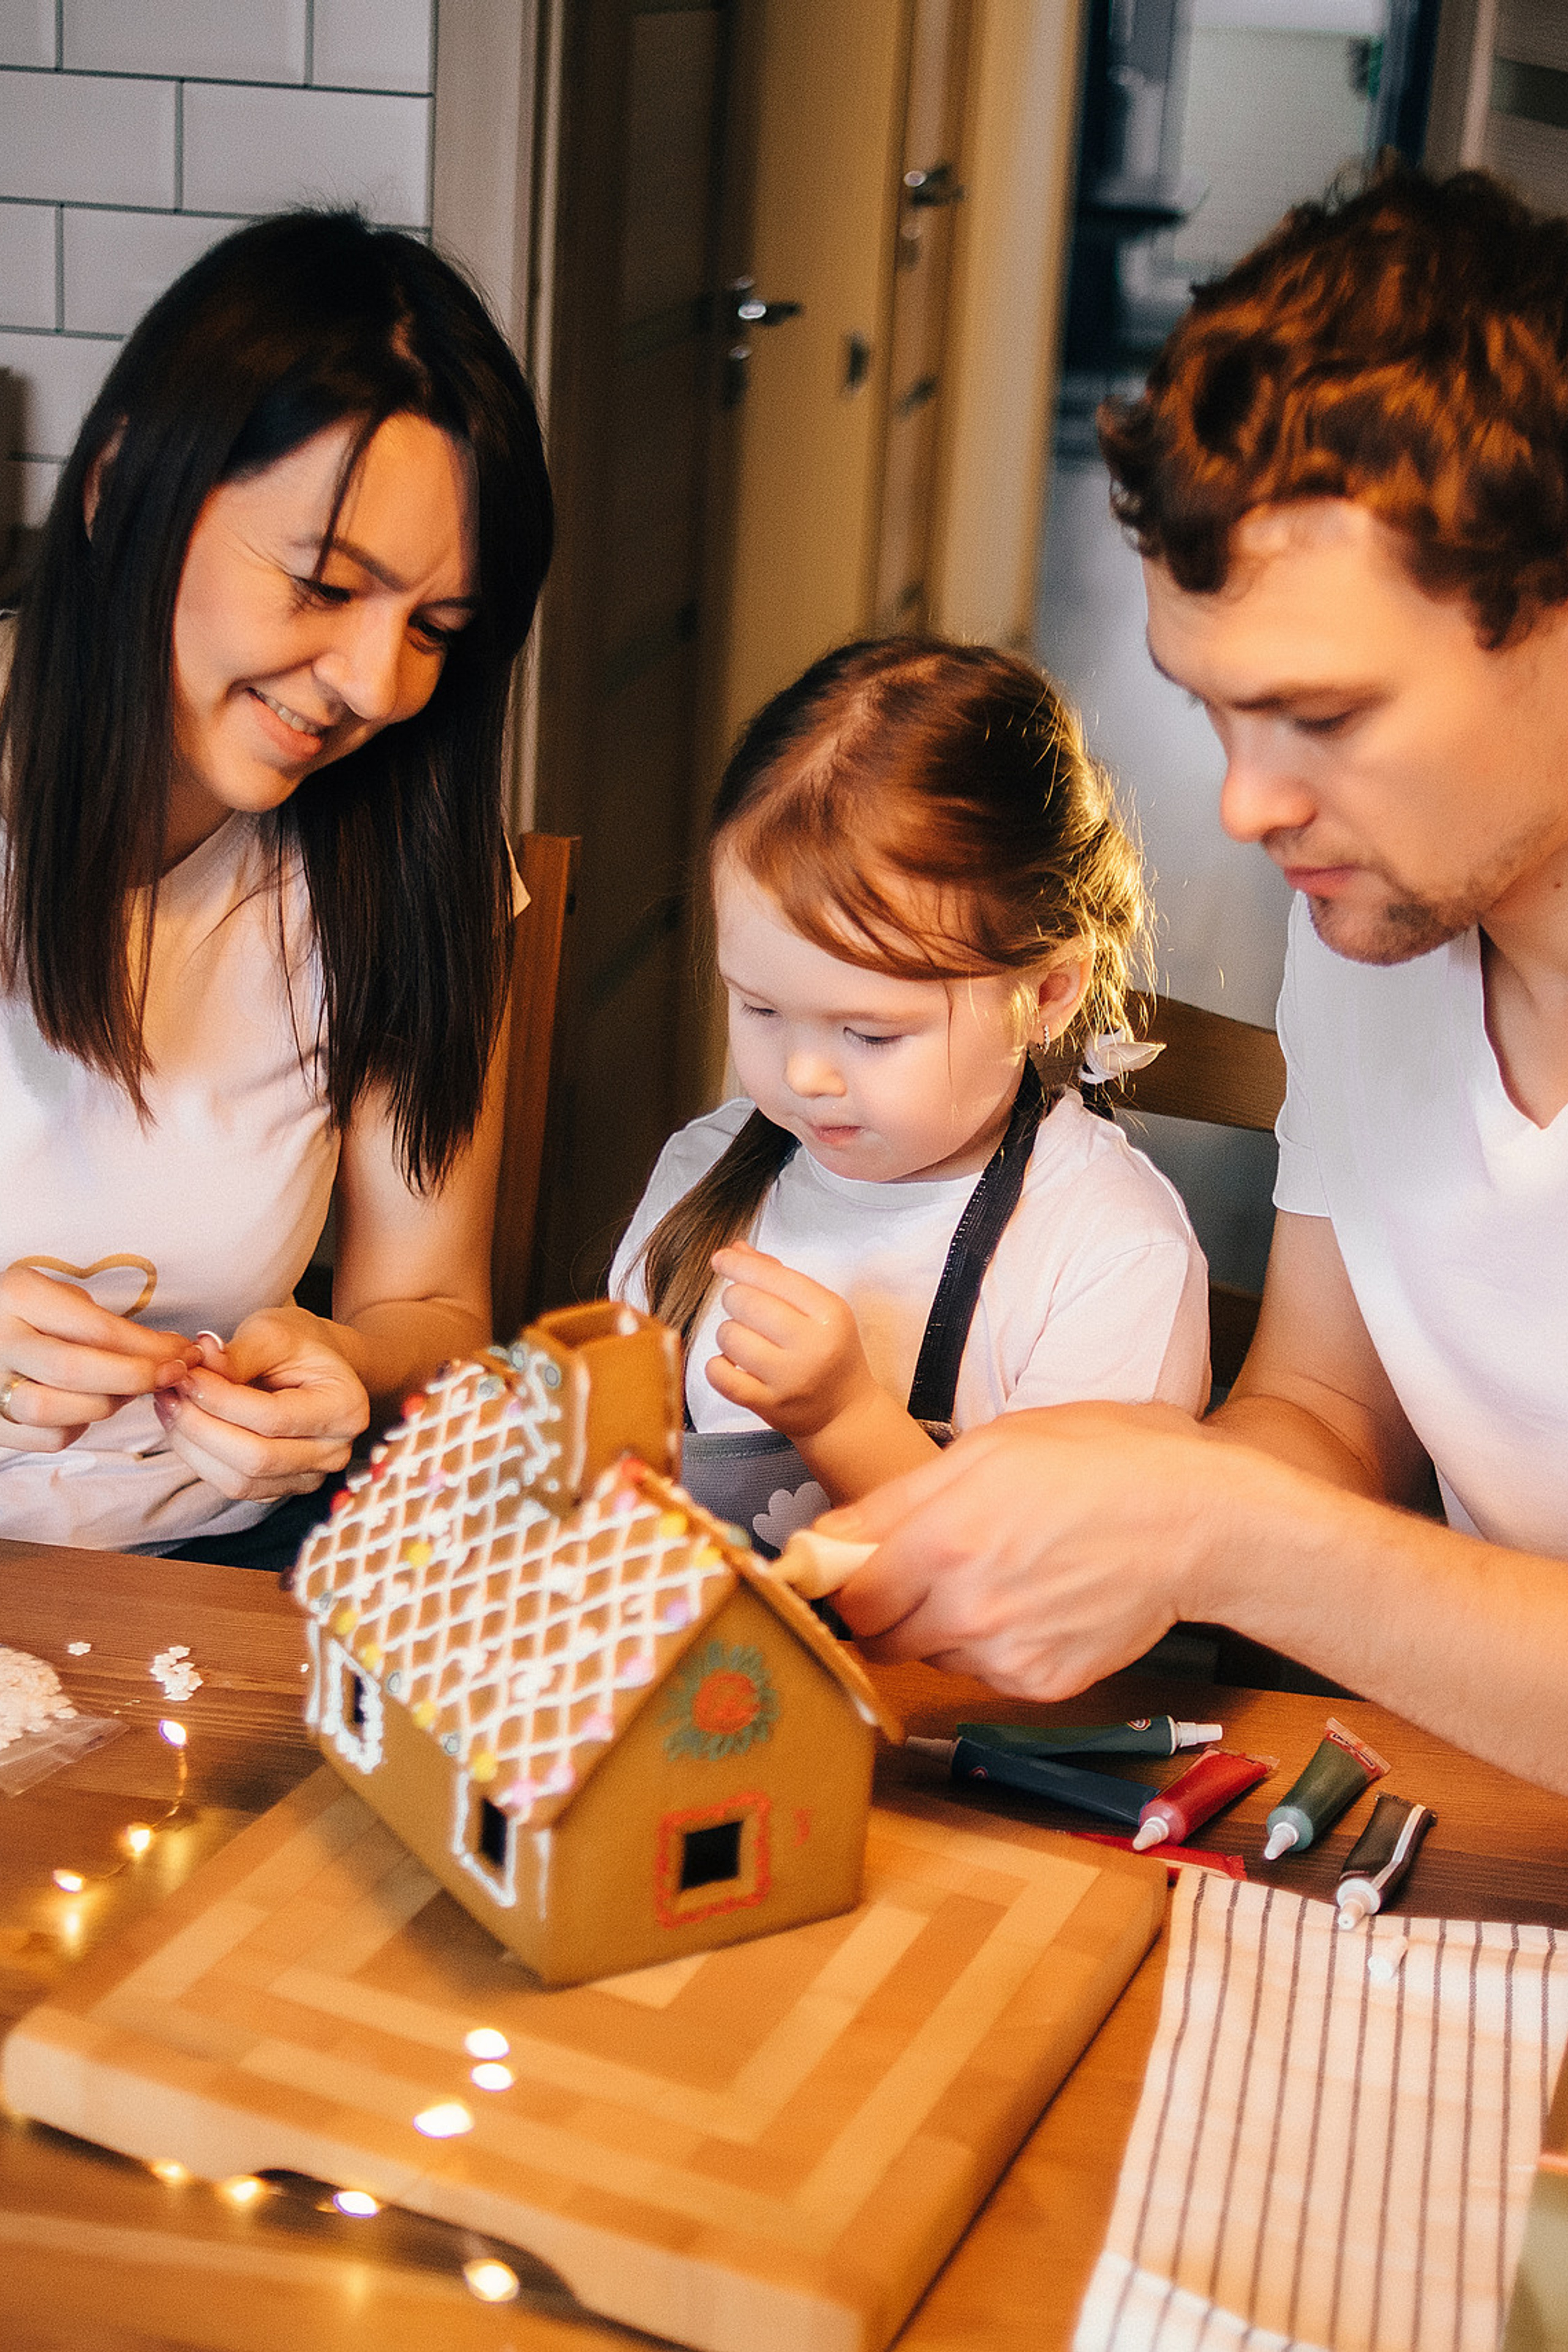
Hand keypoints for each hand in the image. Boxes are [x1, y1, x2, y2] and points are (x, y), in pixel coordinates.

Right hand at [0, 1261, 199, 1453]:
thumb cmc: (30, 1316)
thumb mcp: (60, 1298)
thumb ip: (107, 1323)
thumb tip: (174, 1351)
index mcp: (17, 1296)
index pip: (96, 1328)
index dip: (150, 1347)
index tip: (184, 1353)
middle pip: (76, 1370)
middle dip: (137, 1378)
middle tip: (172, 1376)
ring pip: (57, 1410)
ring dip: (107, 1405)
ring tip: (126, 1390)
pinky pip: (48, 1438)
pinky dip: (79, 1427)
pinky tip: (87, 1407)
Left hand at [153, 1305, 368, 1501]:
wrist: (315, 1365)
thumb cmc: (298, 1345)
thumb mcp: (274, 1332)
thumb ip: (239, 1354)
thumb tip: (199, 1366)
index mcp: (345, 1408)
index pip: (273, 1418)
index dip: (220, 1400)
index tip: (185, 1374)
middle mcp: (334, 1452)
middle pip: (256, 1459)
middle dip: (200, 1427)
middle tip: (168, 1393)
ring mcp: (309, 1476)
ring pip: (239, 1481)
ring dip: (193, 1445)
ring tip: (169, 1406)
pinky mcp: (280, 1488)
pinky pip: (233, 1486)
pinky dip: (200, 1458)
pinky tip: (183, 1425)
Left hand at [707, 1243, 882, 1439]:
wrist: (844, 1412)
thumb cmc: (830, 1352)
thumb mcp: (819, 1309)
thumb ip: (778, 1276)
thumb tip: (736, 1250)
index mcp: (829, 1314)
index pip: (773, 1277)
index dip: (739, 1264)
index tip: (721, 1258)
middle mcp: (812, 1345)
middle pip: (745, 1302)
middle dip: (735, 1298)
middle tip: (745, 1309)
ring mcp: (789, 1378)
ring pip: (728, 1335)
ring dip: (729, 1333)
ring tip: (747, 1340)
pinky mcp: (768, 1404)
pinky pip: (719, 1374)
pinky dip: (718, 1365)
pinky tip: (734, 1364)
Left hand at [820, 1401, 1222, 1696]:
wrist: (1199, 1522)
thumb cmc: (1101, 1463)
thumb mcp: (990, 1448)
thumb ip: (897, 1500)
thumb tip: (826, 1537)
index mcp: (944, 1540)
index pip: (849, 1595)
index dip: (843, 1580)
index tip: (851, 1566)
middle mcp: (967, 1608)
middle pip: (879, 1637)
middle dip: (886, 1605)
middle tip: (925, 1565)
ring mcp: (1006, 1654)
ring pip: (932, 1654)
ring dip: (940, 1623)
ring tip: (997, 1572)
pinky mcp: (1042, 1683)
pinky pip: (984, 1672)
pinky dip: (992, 1644)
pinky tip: (1032, 1600)